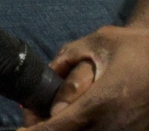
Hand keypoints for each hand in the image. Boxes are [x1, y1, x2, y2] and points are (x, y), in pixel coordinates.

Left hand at [19, 25, 148, 129]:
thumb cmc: (134, 47)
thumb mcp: (97, 42)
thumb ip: (67, 59)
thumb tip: (47, 75)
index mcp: (104, 102)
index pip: (61, 126)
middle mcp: (116, 125)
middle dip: (47, 129)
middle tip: (32, 116)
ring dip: (66, 128)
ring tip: (49, 116)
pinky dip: (86, 128)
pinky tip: (73, 117)